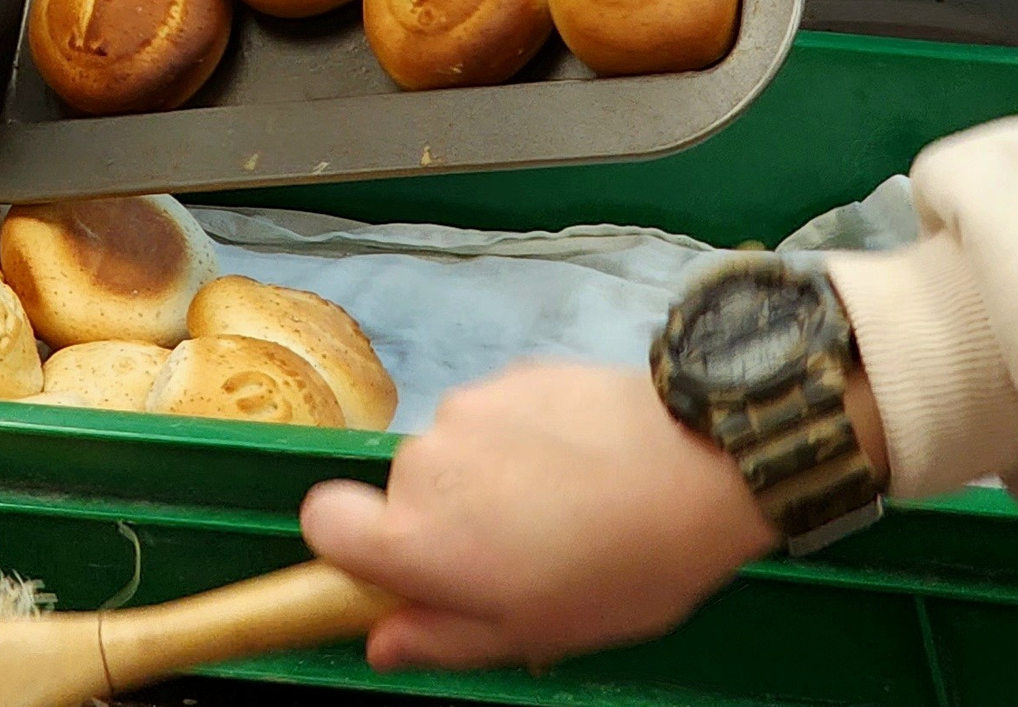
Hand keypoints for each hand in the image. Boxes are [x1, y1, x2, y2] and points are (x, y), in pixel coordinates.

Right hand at [302, 362, 770, 674]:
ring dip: (485, 481)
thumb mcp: (532, 634)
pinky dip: (518, 441)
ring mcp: (465, 407)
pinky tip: (577, 461)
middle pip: (401, 495)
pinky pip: (489, 417)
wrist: (694, 464)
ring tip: (561, 506)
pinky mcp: (508, 372)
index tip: (404, 571)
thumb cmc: (614, 571)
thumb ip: (442, 638)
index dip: (349, 548)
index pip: (323, 521)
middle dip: (445, 524)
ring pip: (451, 456)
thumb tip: (379, 645)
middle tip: (519, 553)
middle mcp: (424, 462)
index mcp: (418, 536)